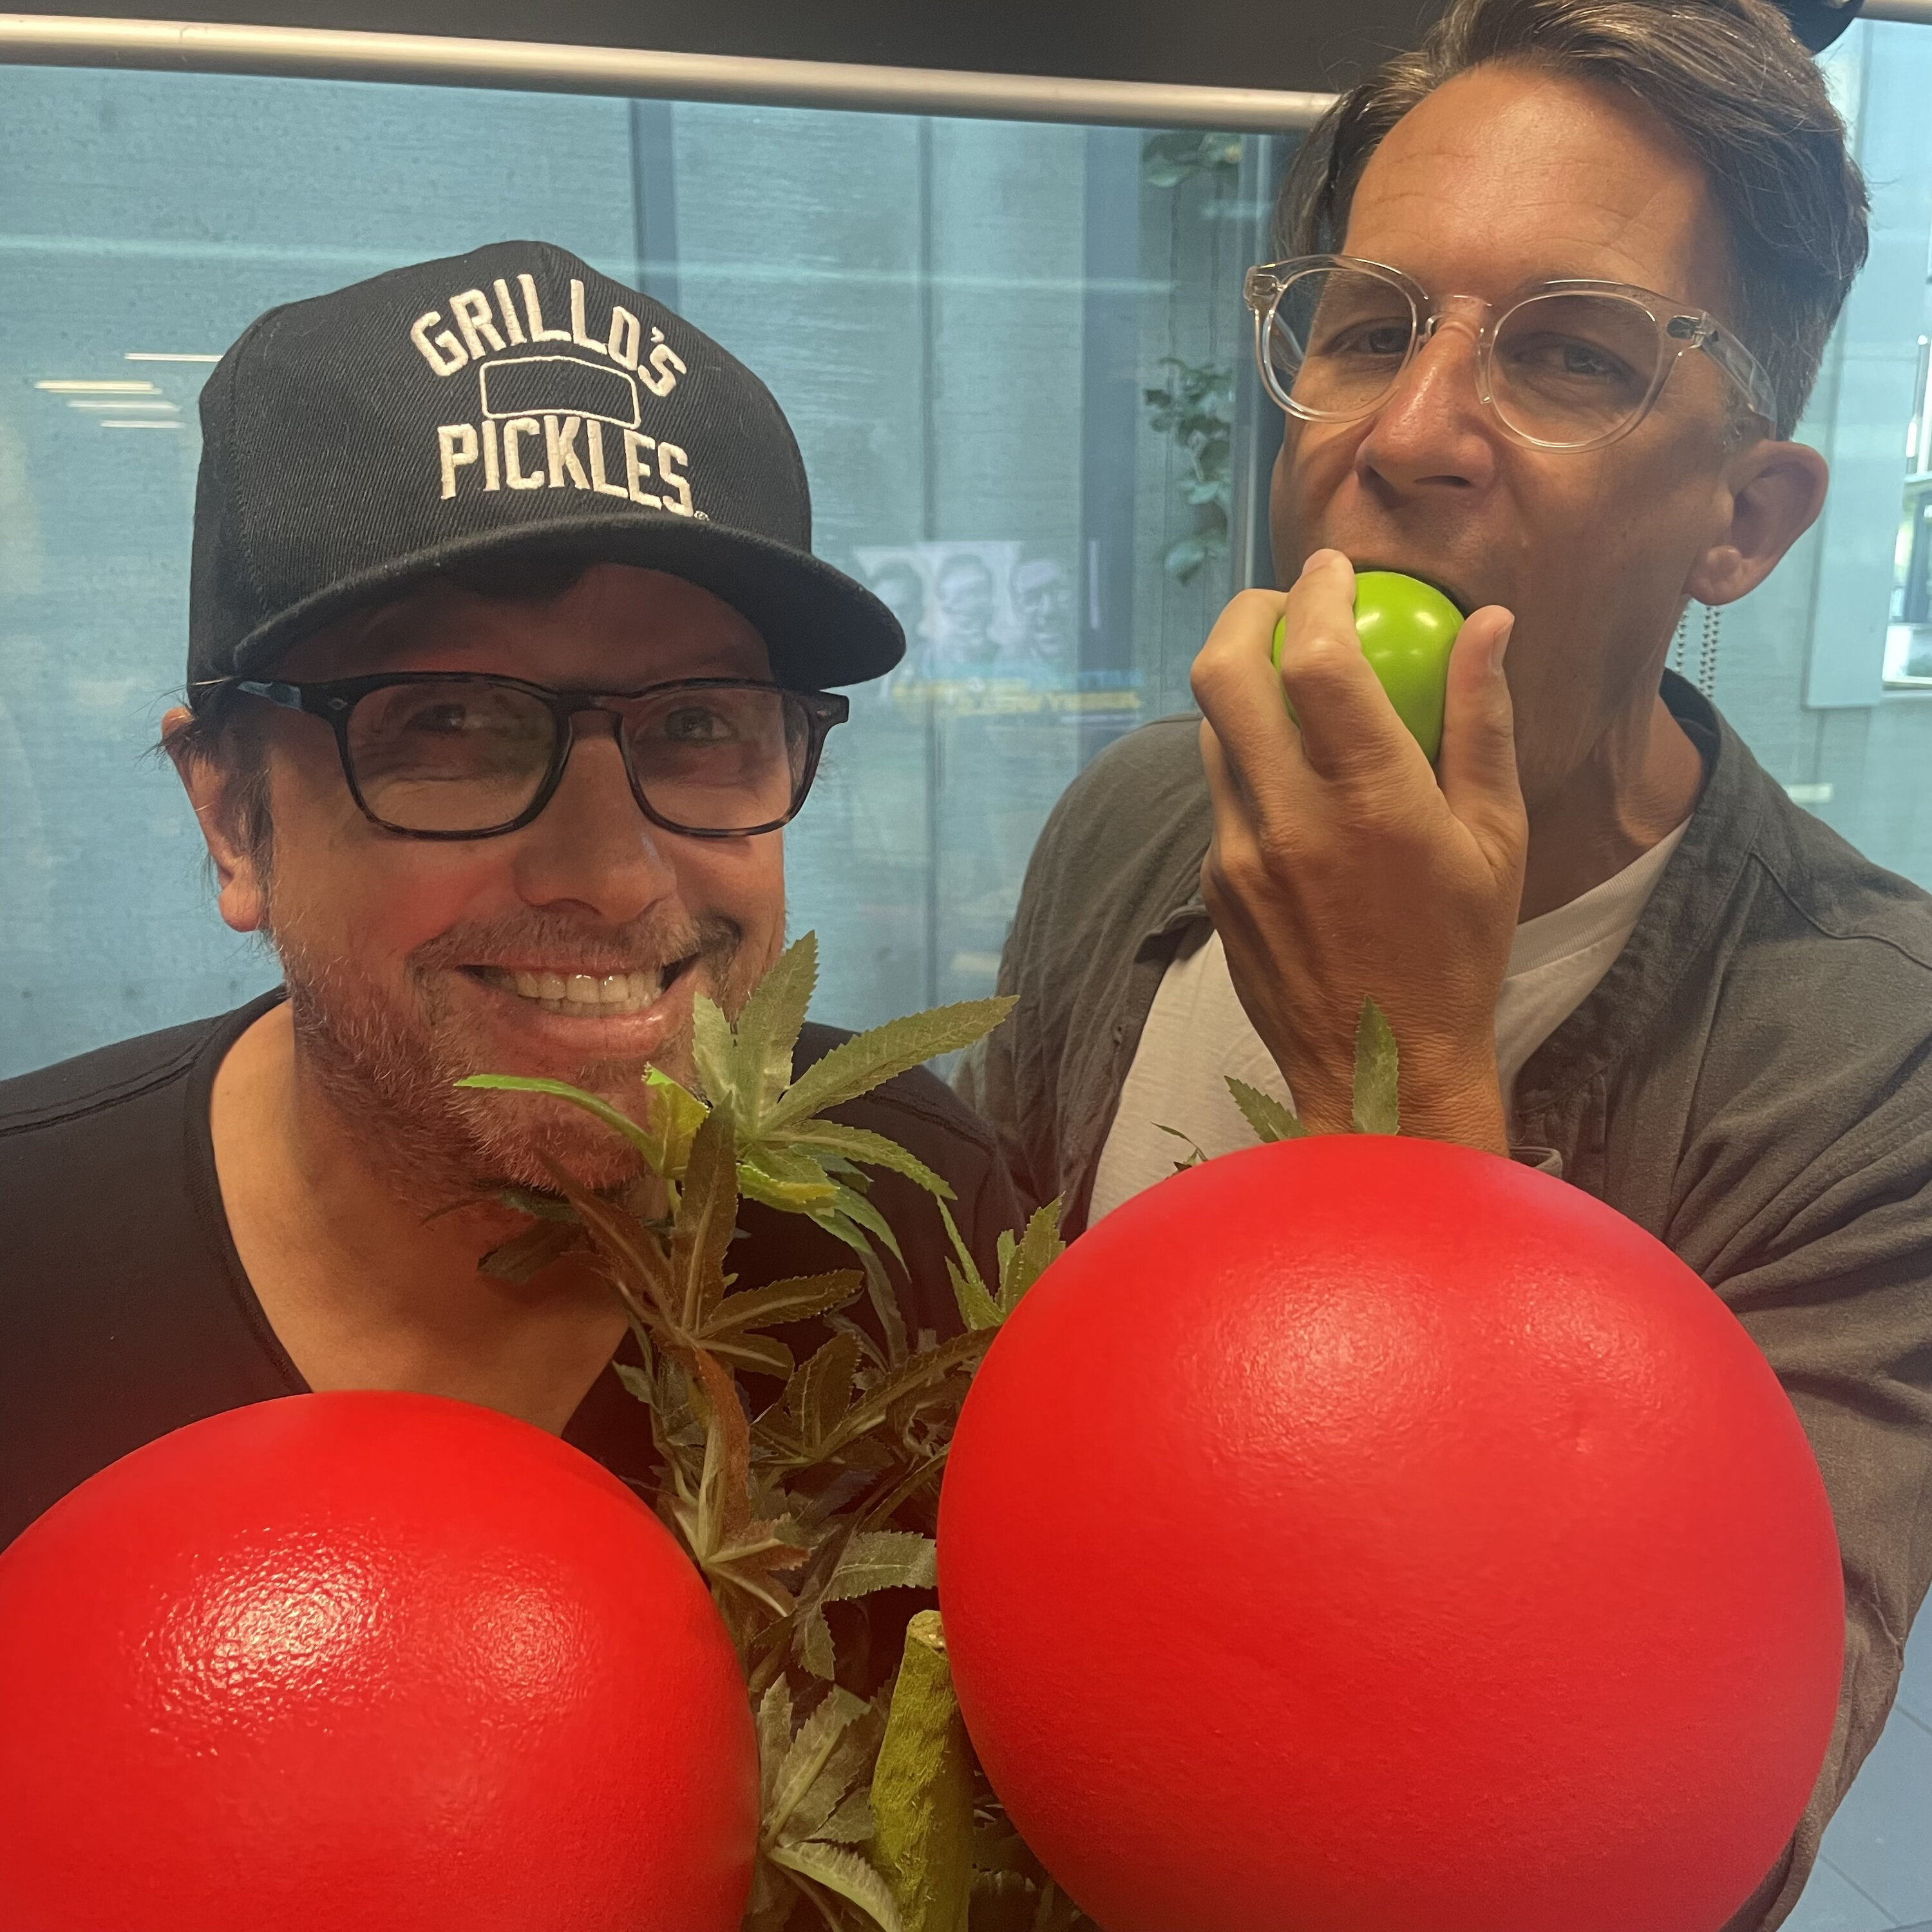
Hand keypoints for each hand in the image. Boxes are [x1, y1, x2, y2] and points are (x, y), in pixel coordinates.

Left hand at [1191, 551, 1525, 1150]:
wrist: (1380, 1069)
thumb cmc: (1458, 954)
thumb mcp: (1496, 839)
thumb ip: (1483, 722)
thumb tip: (1490, 624)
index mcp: (1371, 800)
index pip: (1316, 657)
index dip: (1316, 591)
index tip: (1334, 569)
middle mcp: (1288, 820)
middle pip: (1220, 673)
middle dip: (1244, 614)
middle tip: (1284, 605)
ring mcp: (1237, 854)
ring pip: (1210, 732)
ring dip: (1241, 687)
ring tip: (1288, 682)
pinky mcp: (1214, 885)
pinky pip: (1220, 795)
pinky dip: (1249, 762)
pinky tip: (1293, 779)